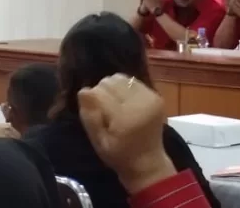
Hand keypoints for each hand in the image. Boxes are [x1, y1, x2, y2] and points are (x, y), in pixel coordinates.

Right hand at [78, 73, 176, 193]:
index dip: (90, 98)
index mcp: (125, 118)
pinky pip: (132, 81)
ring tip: (112, 102)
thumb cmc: (119, 155)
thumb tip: (83, 91)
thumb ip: (89, 116)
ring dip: (112, 87)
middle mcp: (140, 104)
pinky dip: (124, 87)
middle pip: (110, 82)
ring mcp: (150, 98)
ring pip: (121, 78)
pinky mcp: (156, 95)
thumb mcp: (98, 142)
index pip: (98, 93)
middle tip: (102, 108)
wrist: (148, 162)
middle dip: (101, 91)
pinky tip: (124, 101)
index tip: (90, 108)